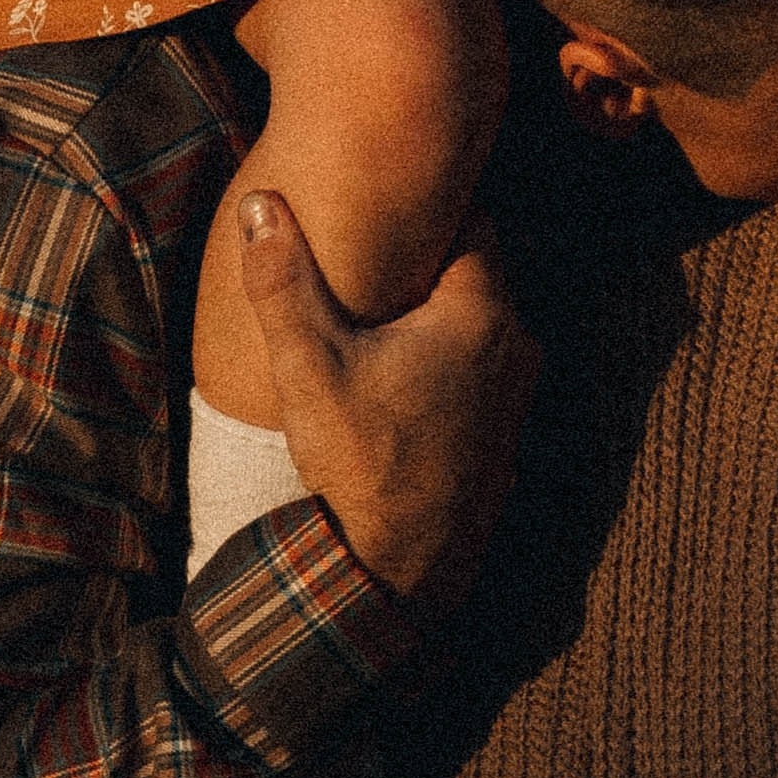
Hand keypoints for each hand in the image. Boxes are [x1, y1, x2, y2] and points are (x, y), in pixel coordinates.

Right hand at [237, 191, 538, 616]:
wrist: (397, 573)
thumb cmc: (359, 463)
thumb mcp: (309, 366)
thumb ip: (283, 282)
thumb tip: (259, 205)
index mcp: (481, 313)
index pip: (472, 221)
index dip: (430, 211)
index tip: (391, 210)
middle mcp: (517, 344)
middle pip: (479, 271)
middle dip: (433, 262)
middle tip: (381, 256)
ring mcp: (519, 392)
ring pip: (482, 321)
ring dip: (443, 315)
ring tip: (386, 316)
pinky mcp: (507, 430)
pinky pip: (485, 367)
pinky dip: (453, 360)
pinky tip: (405, 376)